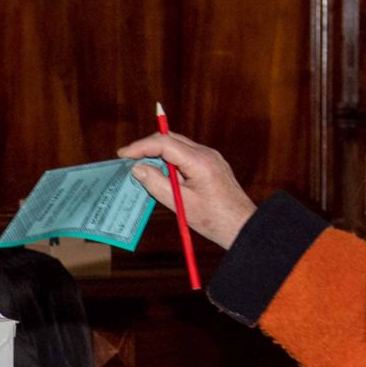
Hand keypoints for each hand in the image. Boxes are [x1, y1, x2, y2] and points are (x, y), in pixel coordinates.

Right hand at [116, 131, 256, 249]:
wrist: (242, 226)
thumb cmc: (214, 219)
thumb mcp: (180, 204)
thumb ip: (157, 184)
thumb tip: (138, 169)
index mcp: (199, 162)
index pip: (164, 143)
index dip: (141, 147)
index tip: (123, 154)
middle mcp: (206, 153)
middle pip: (171, 139)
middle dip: (147, 146)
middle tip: (128, 159)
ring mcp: (210, 157)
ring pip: (178, 145)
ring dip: (158, 154)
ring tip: (141, 168)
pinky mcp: (211, 164)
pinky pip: (186, 155)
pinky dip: (170, 161)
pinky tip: (161, 174)